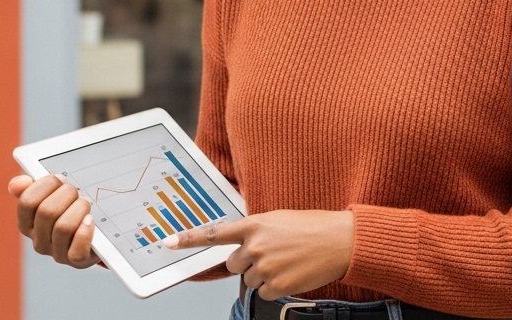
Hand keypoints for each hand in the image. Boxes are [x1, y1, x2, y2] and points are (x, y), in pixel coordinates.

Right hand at [9, 174, 102, 268]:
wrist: (96, 237)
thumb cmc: (71, 211)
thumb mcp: (52, 197)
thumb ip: (32, 187)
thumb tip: (17, 183)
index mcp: (27, 224)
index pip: (27, 202)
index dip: (45, 185)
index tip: (60, 178)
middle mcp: (38, 241)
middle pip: (47, 212)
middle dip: (66, 194)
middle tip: (77, 191)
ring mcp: (56, 252)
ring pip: (63, 227)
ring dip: (79, 208)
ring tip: (86, 204)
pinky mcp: (76, 260)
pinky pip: (77, 248)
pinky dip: (85, 231)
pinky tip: (90, 220)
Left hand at [164, 210, 353, 299]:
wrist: (342, 241)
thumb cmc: (316, 227)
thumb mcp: (281, 219)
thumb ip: (258, 231)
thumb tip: (244, 247)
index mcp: (256, 224)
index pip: (215, 233)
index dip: (189, 239)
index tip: (169, 242)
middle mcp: (256, 245)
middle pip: (234, 263)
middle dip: (248, 261)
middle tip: (273, 254)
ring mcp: (264, 267)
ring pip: (249, 279)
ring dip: (264, 274)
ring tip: (288, 262)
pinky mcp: (275, 286)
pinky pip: (264, 292)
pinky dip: (276, 287)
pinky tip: (292, 273)